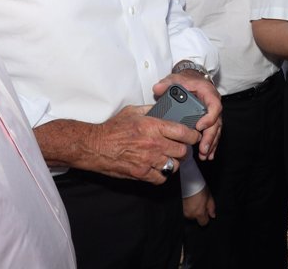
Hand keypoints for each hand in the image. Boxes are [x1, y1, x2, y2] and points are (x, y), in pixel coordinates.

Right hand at [85, 105, 199, 183]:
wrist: (94, 146)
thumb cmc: (112, 129)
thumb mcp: (133, 111)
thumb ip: (151, 110)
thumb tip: (163, 108)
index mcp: (154, 126)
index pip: (184, 132)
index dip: (193, 136)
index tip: (193, 136)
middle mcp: (154, 144)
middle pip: (182, 151)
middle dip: (183, 150)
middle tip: (179, 148)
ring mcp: (148, 160)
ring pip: (174, 166)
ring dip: (173, 163)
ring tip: (168, 158)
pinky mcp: (141, 173)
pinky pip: (161, 178)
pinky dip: (162, 175)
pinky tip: (158, 169)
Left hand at [153, 71, 222, 160]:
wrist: (192, 79)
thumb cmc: (186, 80)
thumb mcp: (176, 78)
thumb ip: (167, 83)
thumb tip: (158, 88)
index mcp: (208, 93)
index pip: (214, 106)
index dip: (209, 118)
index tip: (199, 127)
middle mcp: (213, 104)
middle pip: (216, 123)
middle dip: (210, 137)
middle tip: (203, 149)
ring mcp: (213, 113)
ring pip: (216, 130)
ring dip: (211, 144)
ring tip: (204, 155)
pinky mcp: (210, 120)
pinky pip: (213, 133)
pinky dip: (211, 144)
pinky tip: (208, 154)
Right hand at [183, 186, 215, 225]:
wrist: (191, 183)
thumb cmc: (201, 190)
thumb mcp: (210, 199)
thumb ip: (211, 209)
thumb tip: (212, 216)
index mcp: (199, 213)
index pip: (203, 223)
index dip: (206, 218)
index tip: (207, 212)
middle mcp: (191, 214)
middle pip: (197, 220)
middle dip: (201, 214)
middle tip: (203, 205)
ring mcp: (185, 212)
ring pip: (193, 216)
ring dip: (196, 212)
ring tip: (198, 202)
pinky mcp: (182, 209)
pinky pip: (189, 212)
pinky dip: (192, 209)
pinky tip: (194, 202)